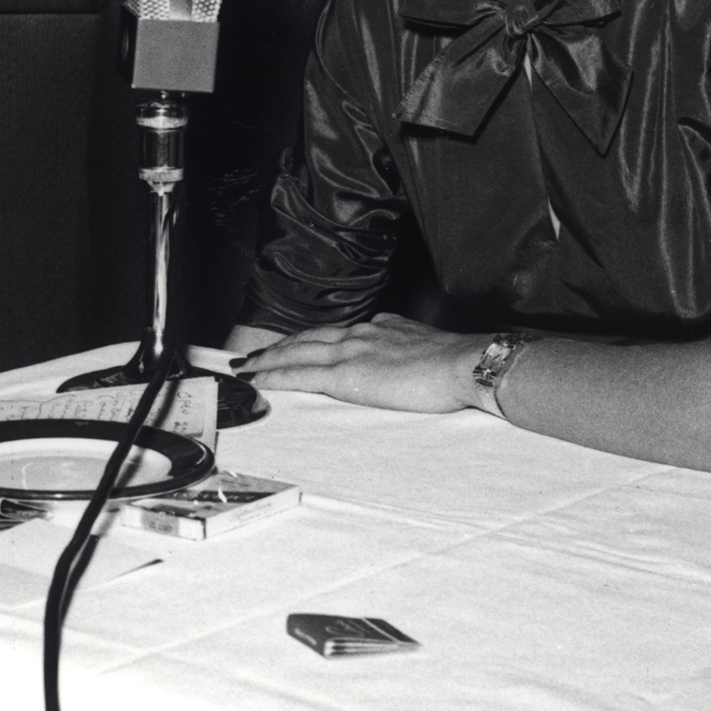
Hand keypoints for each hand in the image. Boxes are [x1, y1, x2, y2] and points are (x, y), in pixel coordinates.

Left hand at [232, 314, 487, 415]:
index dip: (307, 340)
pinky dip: (273, 377)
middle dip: (276, 348)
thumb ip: (403, 345)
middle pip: (305, 338)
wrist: (466, 363)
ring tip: (244, 368)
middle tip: (251, 356)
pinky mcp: (346, 375)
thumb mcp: (425, 345)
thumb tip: (397, 348)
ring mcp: (350, 352)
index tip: (292, 345)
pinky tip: (257, 381)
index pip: (333, 333)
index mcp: (378, 328)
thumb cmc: (456, 363)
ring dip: (266, 360)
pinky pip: (299, 375)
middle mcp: (359, 334)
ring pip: (295, 353)